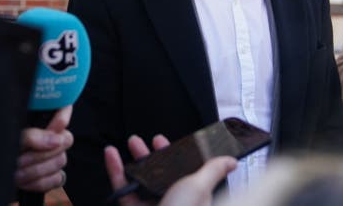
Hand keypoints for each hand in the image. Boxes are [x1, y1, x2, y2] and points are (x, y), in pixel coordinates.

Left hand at [15, 105, 73, 191]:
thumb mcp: (8, 137)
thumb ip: (31, 136)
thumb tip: (55, 140)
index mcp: (38, 118)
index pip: (62, 108)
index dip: (62, 116)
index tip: (54, 126)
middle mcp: (47, 135)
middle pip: (65, 139)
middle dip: (42, 153)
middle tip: (20, 159)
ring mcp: (50, 156)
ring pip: (61, 160)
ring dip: (37, 170)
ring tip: (17, 173)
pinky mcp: (50, 175)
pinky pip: (58, 178)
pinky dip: (41, 182)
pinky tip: (25, 181)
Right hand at [105, 134, 235, 205]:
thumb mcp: (199, 186)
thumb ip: (212, 170)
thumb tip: (231, 161)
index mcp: (193, 196)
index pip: (186, 171)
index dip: (176, 154)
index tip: (166, 141)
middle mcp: (174, 202)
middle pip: (161, 174)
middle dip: (152, 154)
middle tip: (145, 141)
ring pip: (141, 180)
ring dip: (134, 159)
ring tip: (131, 143)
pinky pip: (122, 190)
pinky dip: (116, 171)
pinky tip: (111, 156)